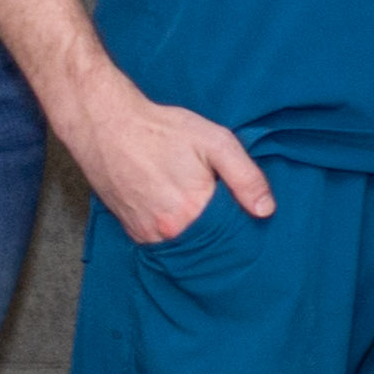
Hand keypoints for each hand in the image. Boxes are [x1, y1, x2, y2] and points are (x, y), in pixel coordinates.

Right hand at [75, 81, 270, 248]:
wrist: (106, 126)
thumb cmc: (161, 131)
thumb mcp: (215, 142)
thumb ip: (245, 177)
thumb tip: (266, 210)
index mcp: (193, 212)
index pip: (232, 236)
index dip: (243, 225)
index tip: (244, 212)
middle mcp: (169, 232)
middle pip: (208, 245)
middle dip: (221, 234)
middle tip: (222, 208)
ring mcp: (147, 235)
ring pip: (185, 247)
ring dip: (197, 236)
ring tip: (201, 211)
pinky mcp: (133, 232)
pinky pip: (164, 244)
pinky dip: (176, 234)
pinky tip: (180, 214)